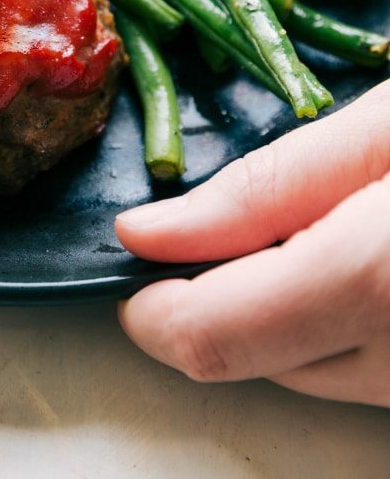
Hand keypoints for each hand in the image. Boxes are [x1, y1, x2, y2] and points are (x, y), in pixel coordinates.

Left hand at [115, 80, 389, 405]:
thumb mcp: (384, 128)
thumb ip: (266, 187)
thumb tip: (150, 232)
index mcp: (381, 276)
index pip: (219, 333)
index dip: (153, 302)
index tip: (136, 248)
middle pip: (255, 360)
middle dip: (218, 291)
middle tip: (240, 216)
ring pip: (309, 373)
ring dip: (282, 310)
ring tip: (328, 220)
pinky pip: (363, 372)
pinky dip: (338, 323)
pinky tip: (364, 250)